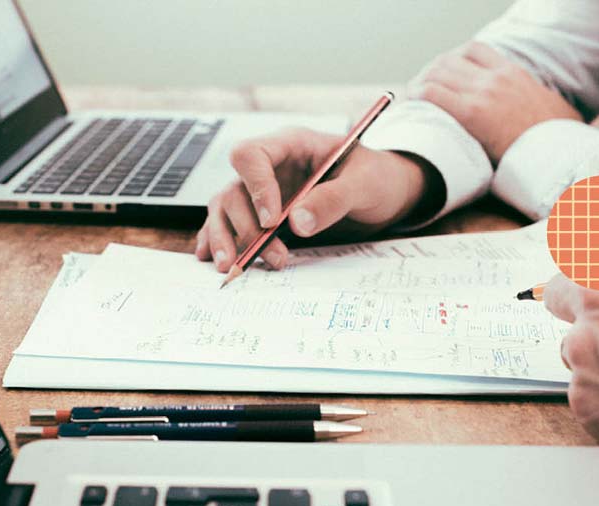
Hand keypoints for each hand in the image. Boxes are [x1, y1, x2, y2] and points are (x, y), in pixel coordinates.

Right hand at [197, 128, 432, 271]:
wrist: (386, 194)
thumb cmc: (377, 178)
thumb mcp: (365, 184)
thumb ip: (333, 199)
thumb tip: (297, 222)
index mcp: (291, 145)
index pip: (251, 155)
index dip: (256, 188)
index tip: (271, 221)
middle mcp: (270, 167)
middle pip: (234, 189)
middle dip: (246, 227)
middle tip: (273, 257)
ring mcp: (262, 192)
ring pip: (225, 209)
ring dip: (226, 239)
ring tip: (233, 267)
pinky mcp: (262, 215)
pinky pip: (230, 224)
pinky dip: (218, 241)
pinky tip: (212, 259)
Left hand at [408, 42, 580, 164]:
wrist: (560, 153)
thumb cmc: (557, 140)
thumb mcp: (550, 107)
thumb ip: (532, 101)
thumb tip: (535, 111)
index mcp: (513, 73)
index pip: (473, 50)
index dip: (452, 59)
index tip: (443, 74)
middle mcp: (496, 77)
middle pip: (449, 59)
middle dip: (430, 72)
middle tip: (421, 88)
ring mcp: (484, 92)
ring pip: (437, 72)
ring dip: (420, 82)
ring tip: (412, 98)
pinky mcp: (472, 113)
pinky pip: (432, 93)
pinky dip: (417, 95)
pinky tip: (411, 105)